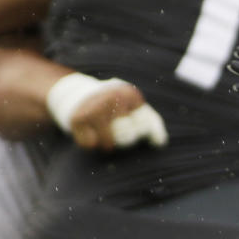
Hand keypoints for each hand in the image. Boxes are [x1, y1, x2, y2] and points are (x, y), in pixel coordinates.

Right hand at [48, 72, 167, 150]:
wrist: (78, 93)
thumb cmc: (115, 106)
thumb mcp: (136, 109)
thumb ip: (153, 125)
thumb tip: (160, 142)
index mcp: (131, 95)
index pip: (143, 127)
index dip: (138, 132)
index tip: (131, 123)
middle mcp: (113, 98)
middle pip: (127, 138)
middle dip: (124, 140)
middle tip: (116, 130)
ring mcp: (94, 107)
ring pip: (108, 144)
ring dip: (107, 144)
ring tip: (104, 132)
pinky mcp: (78, 118)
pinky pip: (89, 145)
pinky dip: (90, 144)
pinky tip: (90, 130)